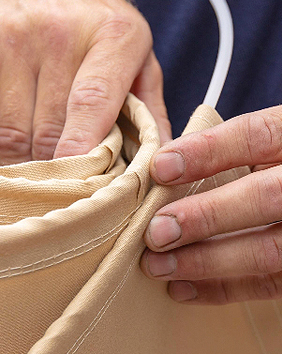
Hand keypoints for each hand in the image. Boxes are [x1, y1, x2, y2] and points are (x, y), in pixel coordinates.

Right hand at [0, 0, 170, 164]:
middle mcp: (60, 32)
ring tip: (26, 177)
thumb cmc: (91, 20)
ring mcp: (13, 38)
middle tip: (56, 189)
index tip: (77, 180)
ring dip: (15, 164)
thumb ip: (148, 106)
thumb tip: (162, 163)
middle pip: (50, 126)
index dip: (82, 147)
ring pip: (10, 127)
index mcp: (113, 34)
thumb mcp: (133, 51)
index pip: (93, 100)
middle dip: (52, 170)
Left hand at [141, 106, 281, 303]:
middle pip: (264, 197)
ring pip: (270, 249)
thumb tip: (160, 170)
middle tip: (156, 232)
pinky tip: (182, 287)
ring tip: (158, 265)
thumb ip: (222, 153)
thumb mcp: (260, 145)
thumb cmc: (270, 165)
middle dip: (204, 215)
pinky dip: (223, 288)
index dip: (206, 151)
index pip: (256, 136)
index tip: (159, 168)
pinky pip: (272, 284)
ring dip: (206, 261)